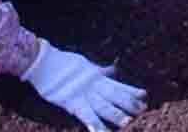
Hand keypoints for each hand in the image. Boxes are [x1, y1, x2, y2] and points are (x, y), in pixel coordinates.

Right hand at [24, 43, 145, 131]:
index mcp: (97, 76)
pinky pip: (86, 116)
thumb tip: (112, 69)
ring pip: (104, 106)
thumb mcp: (86, 65)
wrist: (43, 61)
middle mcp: (93, 85)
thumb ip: (100, 70)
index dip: (132, 91)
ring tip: (129, 122)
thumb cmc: (63, 62)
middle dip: (129, 104)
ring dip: (116, 115)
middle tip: (143, 110)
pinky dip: (94, 125)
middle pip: (115, 96)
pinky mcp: (72, 102)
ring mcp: (83, 94)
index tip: (145, 95)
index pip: (118, 85)